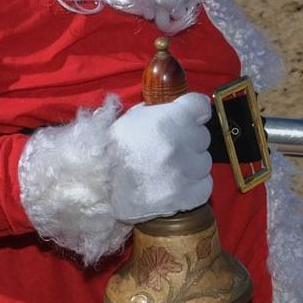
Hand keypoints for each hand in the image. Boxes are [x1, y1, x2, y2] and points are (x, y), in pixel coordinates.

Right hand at [108, 92, 213, 221]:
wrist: (98, 187)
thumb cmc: (111, 150)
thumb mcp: (133, 118)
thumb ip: (159, 110)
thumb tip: (180, 107)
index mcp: (167, 120)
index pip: (199, 106)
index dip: (195, 111)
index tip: (193, 116)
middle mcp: (179, 145)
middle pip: (202, 136)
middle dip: (189, 140)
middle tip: (170, 147)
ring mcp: (184, 172)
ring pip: (204, 162)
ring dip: (191, 164)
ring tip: (169, 169)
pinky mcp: (186, 196)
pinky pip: (204, 186)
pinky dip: (194, 186)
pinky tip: (177, 184)